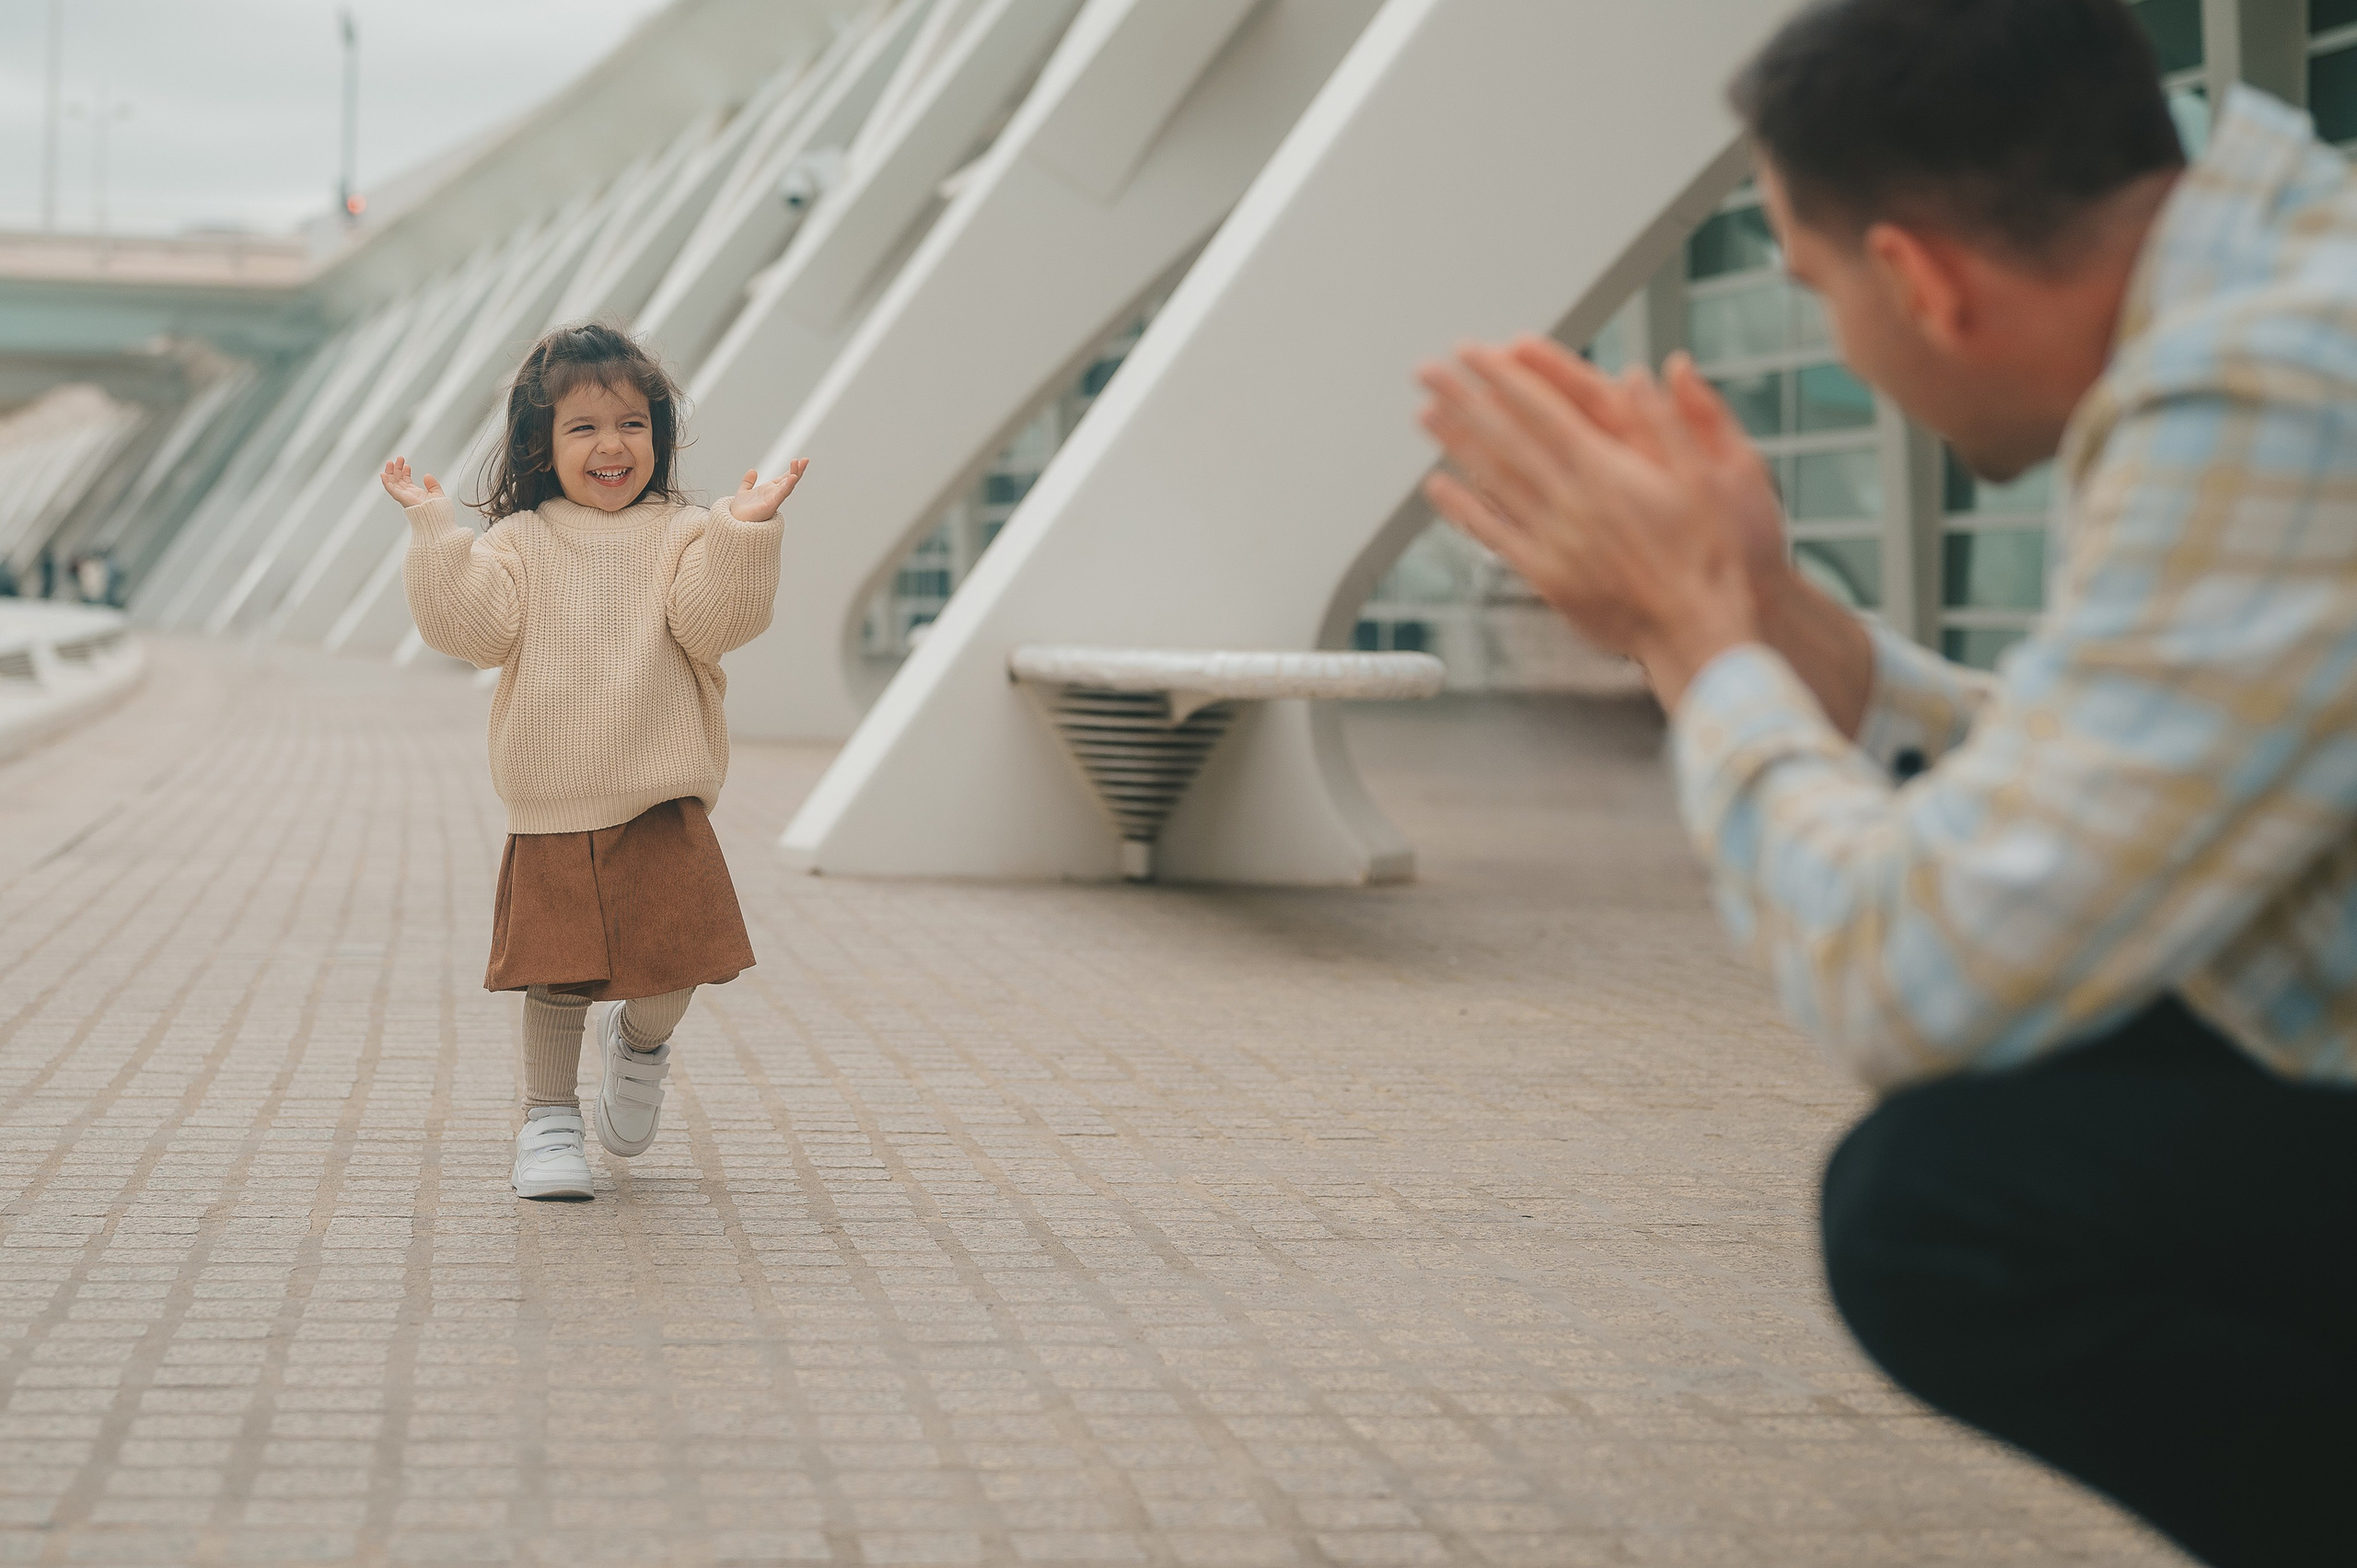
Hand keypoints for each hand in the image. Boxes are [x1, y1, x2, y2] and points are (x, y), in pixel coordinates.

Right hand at [380, 457, 442, 508]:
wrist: (437, 517)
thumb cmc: (438, 511)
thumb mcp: (437, 493)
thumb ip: (433, 484)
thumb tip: (427, 475)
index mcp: (415, 493)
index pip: (406, 481)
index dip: (405, 472)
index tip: (407, 465)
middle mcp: (408, 495)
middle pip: (398, 480)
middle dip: (397, 469)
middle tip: (399, 459)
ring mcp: (403, 496)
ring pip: (392, 483)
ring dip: (390, 472)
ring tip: (390, 462)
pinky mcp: (401, 498)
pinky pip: (391, 490)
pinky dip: (386, 482)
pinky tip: (383, 475)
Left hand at [731, 459, 809, 521]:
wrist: (735, 523)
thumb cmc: (740, 512)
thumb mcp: (744, 491)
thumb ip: (748, 482)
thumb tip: (752, 471)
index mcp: (770, 490)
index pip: (784, 478)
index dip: (792, 469)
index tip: (798, 460)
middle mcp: (774, 494)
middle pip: (790, 480)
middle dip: (798, 470)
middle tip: (805, 459)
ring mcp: (774, 500)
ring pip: (788, 486)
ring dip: (795, 474)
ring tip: (799, 463)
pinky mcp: (771, 505)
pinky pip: (781, 494)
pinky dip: (788, 486)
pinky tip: (793, 477)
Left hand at [1416, 337, 1761, 707]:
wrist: (1697, 629)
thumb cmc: (1710, 554)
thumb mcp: (1711, 476)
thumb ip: (1671, 422)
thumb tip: (1640, 374)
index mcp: (1610, 468)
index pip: (1543, 409)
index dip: (1504, 376)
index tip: (1473, 351)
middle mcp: (1574, 499)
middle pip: (1506, 437)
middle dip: (1464, 398)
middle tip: (1428, 370)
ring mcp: (1556, 538)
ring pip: (1493, 480)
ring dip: (1455, 444)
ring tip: (1424, 413)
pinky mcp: (1547, 576)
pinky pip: (1496, 535)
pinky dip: (1464, 509)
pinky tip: (1438, 486)